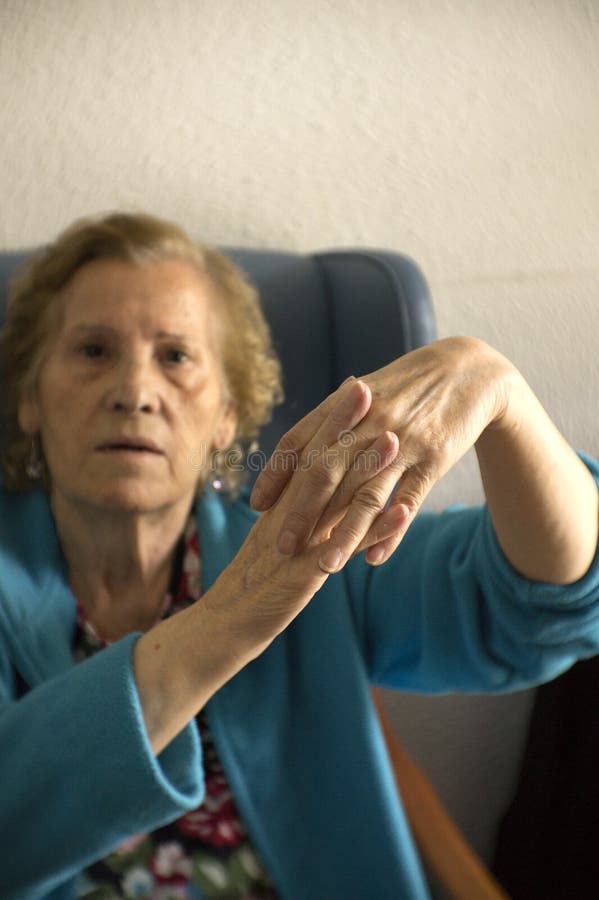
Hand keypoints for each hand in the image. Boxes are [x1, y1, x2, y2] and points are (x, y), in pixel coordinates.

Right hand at [209, 376, 403, 656]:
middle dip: (343, 425)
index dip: (330, 419)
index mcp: (280, 505)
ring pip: (331, 499)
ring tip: (393, 438)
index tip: (354, 386)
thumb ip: (296, 516)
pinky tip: (402, 514)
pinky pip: (343, 549)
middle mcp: (286, 516)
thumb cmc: (252, 586)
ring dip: (364, 468)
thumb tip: (319, 490)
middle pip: (317, 461)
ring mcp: (294, 544)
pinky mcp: (302, 575)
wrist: (222, 625)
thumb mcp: (274, 544)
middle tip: (367, 387)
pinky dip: (374, 530)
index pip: (307, 452)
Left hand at [250, 337, 513, 568]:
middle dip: (301, 513)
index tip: (257, 506)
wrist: (467, 371)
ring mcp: (400, 442)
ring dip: (344, 535)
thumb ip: (331, 423)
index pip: (298, 441)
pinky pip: (407, 501)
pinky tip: (373, 559)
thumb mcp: (364, 395)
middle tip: (281, 548)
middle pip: (325, 473)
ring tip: (325, 567)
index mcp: (343, 405)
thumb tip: (298, 456)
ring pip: (366, 495)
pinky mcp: (432, 459)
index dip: (275, 474)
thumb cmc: (406, 387)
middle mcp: (367, 423)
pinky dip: (390, 532)